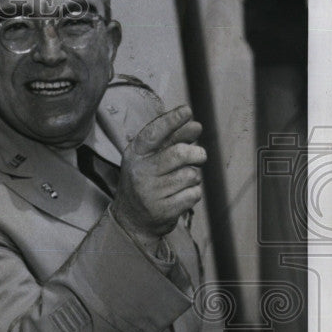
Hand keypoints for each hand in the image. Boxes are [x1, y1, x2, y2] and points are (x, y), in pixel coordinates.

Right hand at [112, 105, 206, 248]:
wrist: (132, 220)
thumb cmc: (146, 182)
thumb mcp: (151, 159)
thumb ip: (172, 141)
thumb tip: (195, 125)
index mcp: (134, 155)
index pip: (153, 133)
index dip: (171, 120)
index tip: (187, 111)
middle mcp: (139, 172)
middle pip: (180, 154)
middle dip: (197, 153)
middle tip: (199, 155)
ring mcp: (150, 192)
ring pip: (191, 175)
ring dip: (193, 177)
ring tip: (182, 181)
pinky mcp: (163, 210)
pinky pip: (193, 194)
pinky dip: (193, 194)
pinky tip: (180, 196)